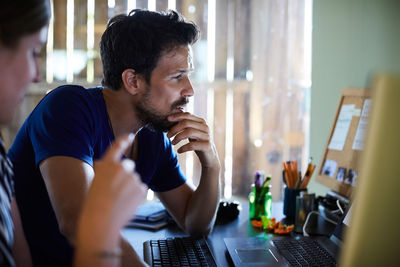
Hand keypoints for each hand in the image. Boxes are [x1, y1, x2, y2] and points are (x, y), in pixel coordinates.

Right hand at [76, 134, 146, 265]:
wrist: (100, 222)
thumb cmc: (93, 205)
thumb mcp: (95, 183)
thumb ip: (103, 172)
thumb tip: (105, 164)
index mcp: (106, 165)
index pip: (116, 147)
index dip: (123, 140)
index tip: (129, 136)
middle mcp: (121, 167)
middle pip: (128, 166)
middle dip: (125, 174)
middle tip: (115, 191)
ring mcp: (133, 177)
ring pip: (134, 179)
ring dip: (129, 188)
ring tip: (117, 201)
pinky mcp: (141, 188)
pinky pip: (141, 189)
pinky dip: (136, 196)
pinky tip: (125, 204)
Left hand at [167, 112, 219, 168]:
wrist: (209, 157)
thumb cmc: (198, 143)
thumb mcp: (191, 133)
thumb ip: (185, 126)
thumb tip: (170, 119)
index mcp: (201, 122)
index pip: (188, 115)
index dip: (177, 116)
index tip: (167, 119)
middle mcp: (205, 127)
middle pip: (186, 123)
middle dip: (174, 128)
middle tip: (168, 135)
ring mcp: (207, 136)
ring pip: (189, 132)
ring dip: (178, 137)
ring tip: (172, 143)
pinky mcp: (207, 146)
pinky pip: (192, 145)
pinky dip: (183, 147)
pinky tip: (179, 151)